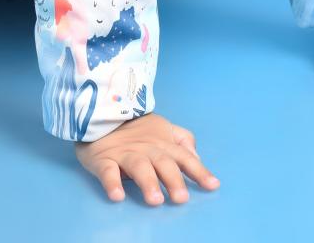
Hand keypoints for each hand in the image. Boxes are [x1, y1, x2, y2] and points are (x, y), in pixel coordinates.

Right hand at [74, 111, 220, 204]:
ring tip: (155, 200)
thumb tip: (197, 158)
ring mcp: (125, 154)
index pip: (184, 157)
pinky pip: (108, 171)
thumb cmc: (136, 127)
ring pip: (138, 167)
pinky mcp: (103, 160)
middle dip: (173, 180)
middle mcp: (147, 149)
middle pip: (162, 163)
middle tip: (181, 198)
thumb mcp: (163, 128)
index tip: (212, 186)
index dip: (198, 171)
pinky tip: (117, 195)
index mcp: (163, 143)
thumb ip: (182, 140)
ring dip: (148, 182)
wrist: (100, 113)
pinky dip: (112, 182)